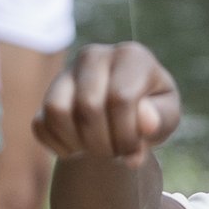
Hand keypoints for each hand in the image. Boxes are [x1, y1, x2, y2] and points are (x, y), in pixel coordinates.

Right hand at [38, 42, 182, 161]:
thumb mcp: (167, 117)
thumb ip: (161, 119)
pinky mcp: (47, 93)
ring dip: (78, 143)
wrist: (127, 113)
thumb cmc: (151, 113)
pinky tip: (80, 146)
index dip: (127, 134)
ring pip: (58, 110)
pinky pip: (41, 124)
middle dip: (104, 143)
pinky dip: (60, 146)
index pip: (120, 98)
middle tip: (116, 153)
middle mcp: (95, 55)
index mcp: (131, 56)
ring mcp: (67, 72)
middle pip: (89, 106)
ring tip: (97, 149)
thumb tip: (145, 121)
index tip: (134, 149)